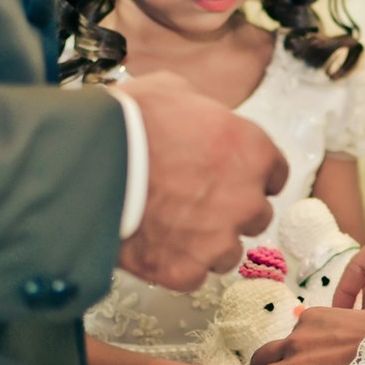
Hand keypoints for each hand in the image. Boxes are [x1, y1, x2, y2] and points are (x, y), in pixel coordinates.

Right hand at [117, 72, 287, 291]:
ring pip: (228, 252)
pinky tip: (154, 244)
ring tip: (171, 226)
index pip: (276, 174)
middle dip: (231, 210)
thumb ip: (201, 110)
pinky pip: (192, 275)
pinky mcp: (186, 269)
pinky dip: (176, 264)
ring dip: (207, 243)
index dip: (253, 175)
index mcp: (251, 151)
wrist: (89, 163)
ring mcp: (218, 239)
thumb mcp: (174, 90)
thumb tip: (196, 115)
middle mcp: (245, 199)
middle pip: (256, 216)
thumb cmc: (130, 123)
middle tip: (196, 200)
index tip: (237, 177)